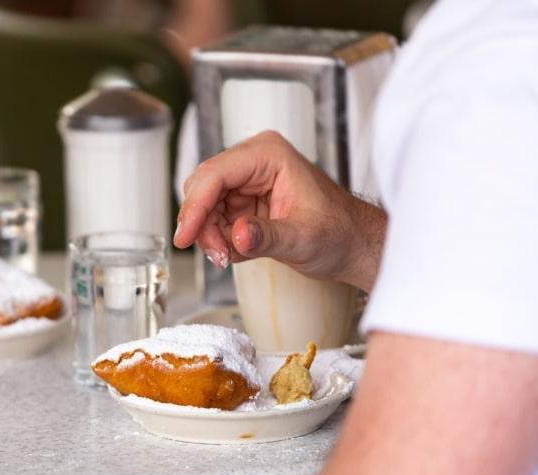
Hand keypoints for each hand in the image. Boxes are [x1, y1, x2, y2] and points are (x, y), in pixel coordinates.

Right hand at [174, 131, 386, 291]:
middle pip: (203, 188)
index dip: (195, 206)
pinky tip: (239, 251)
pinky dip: (219, 240)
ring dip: (210, 236)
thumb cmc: (339, 232)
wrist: (352, 244)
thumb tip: (238, 235)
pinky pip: (213, 219)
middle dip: (203, 225)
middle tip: (218, 254)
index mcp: (269, 155)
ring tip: (230, 257)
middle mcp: (253, 162)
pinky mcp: (242, 202)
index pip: (216, 174)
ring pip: (203, 206)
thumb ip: (268, 236)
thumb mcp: (304, 238)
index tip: (185, 236)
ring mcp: (245, 182)